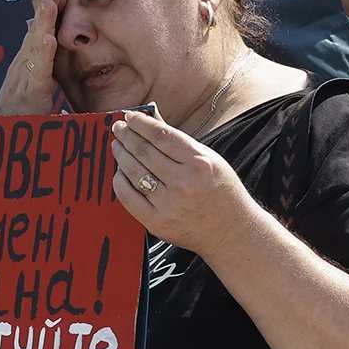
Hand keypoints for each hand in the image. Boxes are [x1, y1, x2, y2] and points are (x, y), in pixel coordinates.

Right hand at [0, 0, 62, 115]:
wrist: (0, 139)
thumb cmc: (18, 115)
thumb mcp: (31, 87)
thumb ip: (39, 65)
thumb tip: (47, 40)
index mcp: (26, 63)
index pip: (37, 31)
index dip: (47, 10)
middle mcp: (22, 66)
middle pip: (35, 32)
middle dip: (45, 7)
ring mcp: (24, 78)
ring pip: (36, 46)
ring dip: (43, 23)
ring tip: (51, 2)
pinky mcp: (31, 94)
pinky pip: (38, 72)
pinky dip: (44, 55)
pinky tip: (50, 40)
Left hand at [110, 108, 249, 257]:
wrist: (231, 232)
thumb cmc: (221, 191)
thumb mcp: (208, 158)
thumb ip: (177, 139)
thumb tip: (150, 118)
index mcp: (199, 162)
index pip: (161, 135)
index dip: (141, 123)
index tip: (130, 116)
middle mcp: (184, 182)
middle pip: (144, 152)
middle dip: (126, 136)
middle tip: (118, 128)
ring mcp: (169, 204)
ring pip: (134, 172)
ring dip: (121, 155)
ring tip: (117, 146)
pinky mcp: (157, 222)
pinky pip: (128, 197)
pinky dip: (120, 181)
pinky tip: (120, 172)